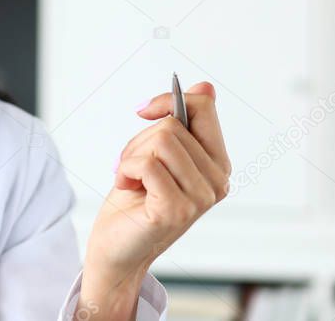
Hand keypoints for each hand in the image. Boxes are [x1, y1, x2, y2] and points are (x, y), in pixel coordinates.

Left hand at [78, 82, 231, 319]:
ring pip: (160, 141)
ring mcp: (200, 199)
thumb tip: (204, 87)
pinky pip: (147, 164)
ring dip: (131, 156)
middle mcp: (217, 182)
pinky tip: (128, 188)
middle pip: (172, 126)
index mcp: (217, 163)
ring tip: (132, 178)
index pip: (204, 107)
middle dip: (140, 140)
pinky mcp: (176, 211)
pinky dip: (126, 170)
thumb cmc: (135, 199)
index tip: (145, 111)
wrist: (117, 248)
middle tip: (133, 166)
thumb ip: (181, 122)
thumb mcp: (157, 152)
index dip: (168, 101)